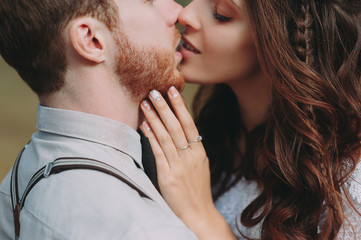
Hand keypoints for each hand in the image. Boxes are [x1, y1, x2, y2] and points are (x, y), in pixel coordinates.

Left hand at [140, 87, 235, 239]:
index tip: (173, 91)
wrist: (198, 214)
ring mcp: (179, 166)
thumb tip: (181, 133)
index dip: (180, 107)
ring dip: (155, 118)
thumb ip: (192, 150)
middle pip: (177, 127)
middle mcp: (190, 156)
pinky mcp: (168, 177)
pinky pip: (158, 153)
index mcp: (199, 152)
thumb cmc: (197, 191)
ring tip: (145, 103)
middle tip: (155, 91)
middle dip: (165, 107)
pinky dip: (151, 137)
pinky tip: (144, 126)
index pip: (189, 124)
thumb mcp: (200, 167)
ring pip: (166, 136)